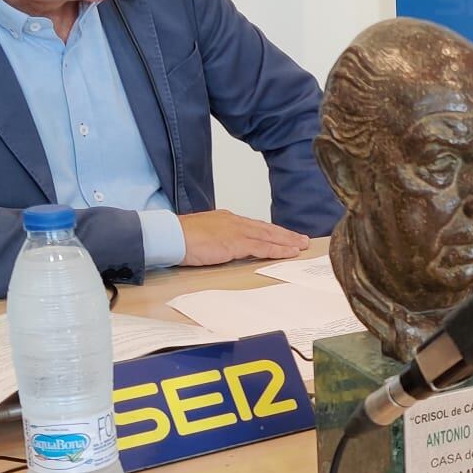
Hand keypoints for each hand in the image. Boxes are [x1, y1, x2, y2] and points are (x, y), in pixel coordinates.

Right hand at [177, 210, 307, 266]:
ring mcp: (236, 231)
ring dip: (287, 242)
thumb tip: (222, 246)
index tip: (284, 236)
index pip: (254, 226)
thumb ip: (216, 239)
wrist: (170, 235)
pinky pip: (262, 247)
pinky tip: (289, 253)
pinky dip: (278, 250)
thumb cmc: (180, 238)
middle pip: (266, 229)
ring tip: (302, 246)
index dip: (271, 232)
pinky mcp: (235, 242)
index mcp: (226, 219)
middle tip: (302, 239)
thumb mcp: (203, 235)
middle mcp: (234, 222)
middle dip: (285, 235)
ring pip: (269, 236)